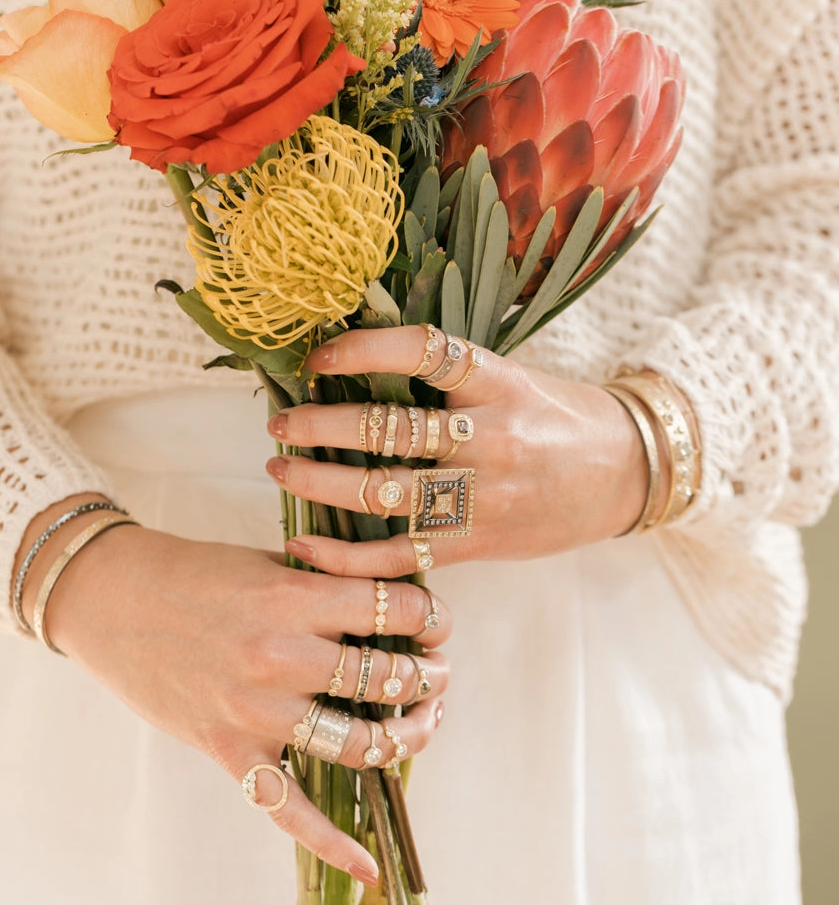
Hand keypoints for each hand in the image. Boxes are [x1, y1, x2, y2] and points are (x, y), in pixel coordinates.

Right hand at [15, 503, 449, 885]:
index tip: (436, 619)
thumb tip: (389, 597)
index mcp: (292, 598)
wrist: (111, 598)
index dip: (430, 612)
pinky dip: (332, 844)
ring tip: (425, 719)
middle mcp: (279, 656)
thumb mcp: (264, 562)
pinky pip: (287, 810)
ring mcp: (255, 710)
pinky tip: (369, 862)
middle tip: (437, 670)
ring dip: (407, 735)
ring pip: (359, 741)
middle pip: (385, 675)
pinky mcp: (230, 750)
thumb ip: (324, 581)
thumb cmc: (192, 572)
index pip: (393, 608)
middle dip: (428, 673)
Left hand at [265, 325, 648, 575]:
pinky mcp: (478, 543)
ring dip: (318, 481)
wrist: (626, 472)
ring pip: (383, 492)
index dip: (362, 349)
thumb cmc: (558, 415)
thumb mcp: (511, 375)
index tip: (317, 357)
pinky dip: (345, 555)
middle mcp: (489, 435)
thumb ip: (448, 373)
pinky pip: (399, 555)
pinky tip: (304, 543)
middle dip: (319, 426)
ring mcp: (484, 495)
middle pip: (388, 428)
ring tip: (279, 468)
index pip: (423, 352)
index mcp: (496, 381)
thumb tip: (360, 353)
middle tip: (279, 422)